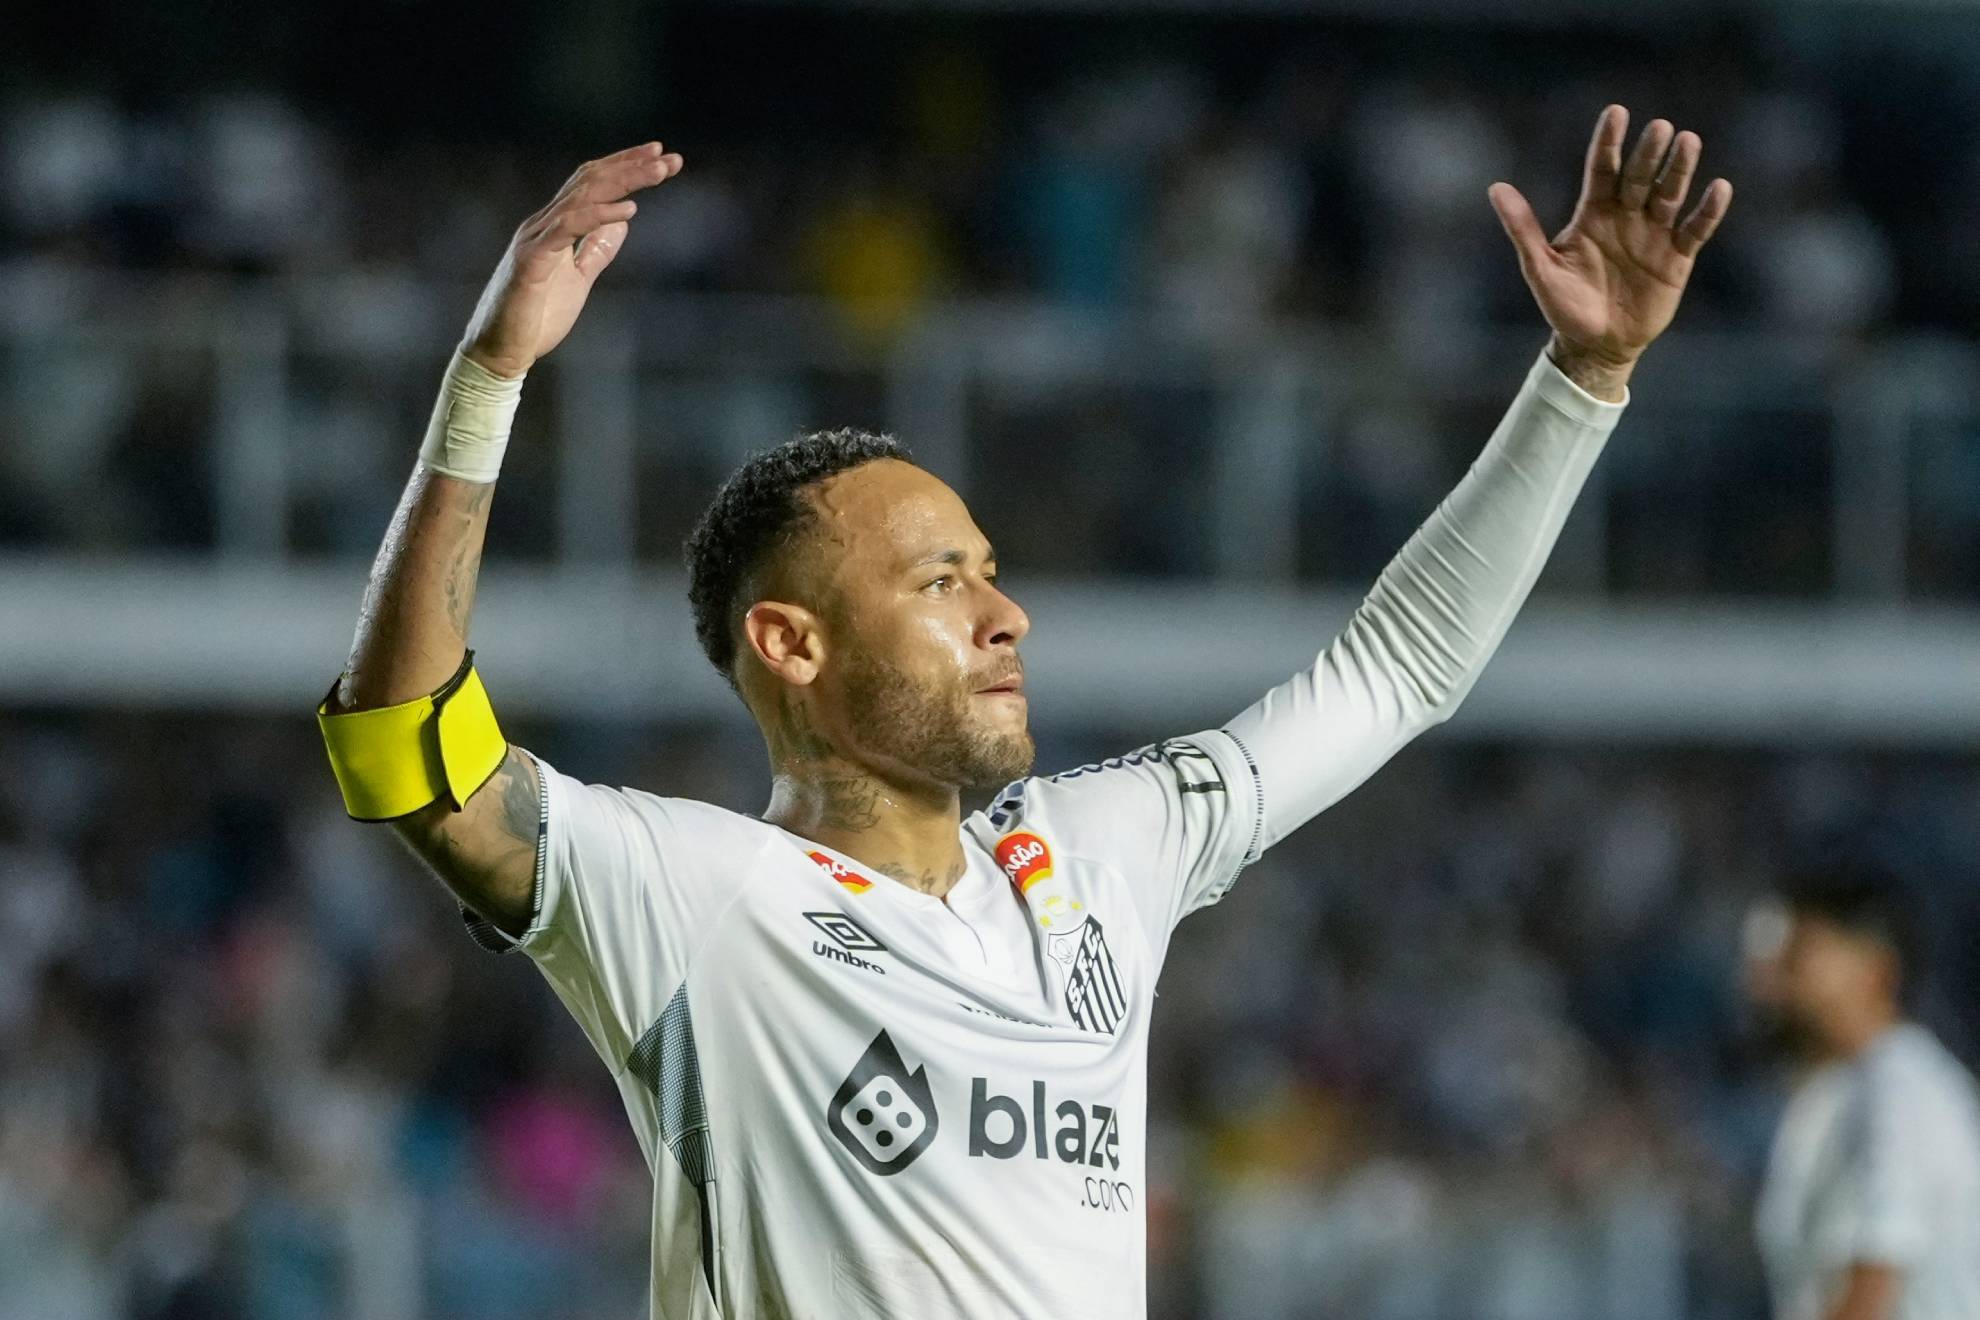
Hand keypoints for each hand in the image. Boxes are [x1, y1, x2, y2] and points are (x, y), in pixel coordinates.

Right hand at [461, 142, 684, 378]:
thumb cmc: (535, 318)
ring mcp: (536, 239)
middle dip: (630, 166)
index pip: (591, 185)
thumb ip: (596, 250)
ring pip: (582, 197)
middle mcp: (543, 224)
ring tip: (658, 172)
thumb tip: (622, 224)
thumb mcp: (577, 279)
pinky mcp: (531, 260)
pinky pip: (567, 228)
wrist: (500, 351)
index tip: (661, 157)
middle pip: (590, 182)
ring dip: (623, 182)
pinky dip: (598, 215)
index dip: (625, 167)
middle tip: (668, 157)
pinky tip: (628, 210)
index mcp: (555, 227)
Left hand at [1489, 106, 1731, 398]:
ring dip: (1680, 170)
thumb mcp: (1540, 269)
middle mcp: (1627, 216)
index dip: (1609, 142)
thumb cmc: (1564, 306)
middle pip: (1640, 177)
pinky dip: (1707, 211)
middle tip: (1660, 127)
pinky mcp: (1677, 257)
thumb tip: (1496, 188)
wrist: (1596, 345)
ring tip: (1688, 141)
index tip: (1616, 112)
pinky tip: (1719, 188)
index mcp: (1593, 214)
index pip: (1602, 169)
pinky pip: (1695, 229)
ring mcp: (1654, 234)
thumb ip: (1522, 229)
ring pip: (1669, 194)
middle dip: (1649, 153)